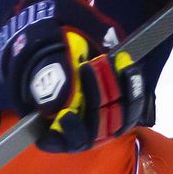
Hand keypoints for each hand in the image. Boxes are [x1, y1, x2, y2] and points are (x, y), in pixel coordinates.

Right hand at [0, 0, 146, 152]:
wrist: (63, 32)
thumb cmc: (43, 47)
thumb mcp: (39, 56)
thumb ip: (47, 78)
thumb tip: (56, 105)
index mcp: (48, 123)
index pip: (56, 141)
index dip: (66, 134)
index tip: (67, 115)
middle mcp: (77, 128)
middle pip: (91, 131)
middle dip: (93, 98)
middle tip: (87, 66)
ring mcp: (101, 119)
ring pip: (116, 120)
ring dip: (115, 91)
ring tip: (106, 61)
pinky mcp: (121, 106)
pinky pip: (133, 106)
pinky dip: (132, 86)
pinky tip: (126, 64)